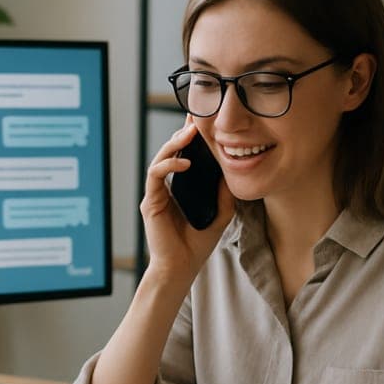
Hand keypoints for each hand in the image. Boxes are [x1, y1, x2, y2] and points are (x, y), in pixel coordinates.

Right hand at [140, 115, 234, 280]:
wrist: (182, 267)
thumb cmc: (198, 243)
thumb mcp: (221, 213)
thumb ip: (225, 192)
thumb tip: (232, 169)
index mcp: (181, 186)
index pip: (185, 155)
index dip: (192, 137)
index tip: (204, 119)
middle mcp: (167, 186)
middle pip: (171, 151)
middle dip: (183, 131)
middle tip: (196, 116)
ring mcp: (157, 193)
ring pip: (161, 158)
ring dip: (174, 143)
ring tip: (190, 132)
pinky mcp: (151, 201)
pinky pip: (155, 175)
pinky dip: (168, 165)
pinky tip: (184, 162)